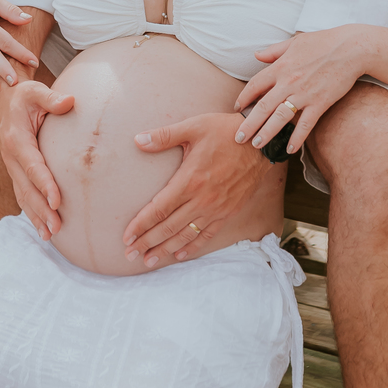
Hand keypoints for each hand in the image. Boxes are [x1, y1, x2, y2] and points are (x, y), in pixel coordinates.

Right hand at [0, 78, 75, 237]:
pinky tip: (43, 228)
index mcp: (16, 139)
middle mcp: (11, 157)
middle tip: (57, 227)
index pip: (32, 166)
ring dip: (36, 216)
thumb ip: (51, 97)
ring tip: (50, 234)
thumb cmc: (23, 95)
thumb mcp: (34, 90)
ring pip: (23, 196)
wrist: (4, 100)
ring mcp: (12, 166)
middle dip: (41, 209)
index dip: (44, 184)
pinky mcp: (16, 171)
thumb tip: (70, 101)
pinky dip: (31, 212)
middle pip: (27, 188)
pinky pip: (22, 195)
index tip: (57, 200)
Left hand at [122, 113, 265, 267]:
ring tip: (149, 261)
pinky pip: (207, 235)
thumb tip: (138, 140)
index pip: (159, 209)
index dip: (141, 225)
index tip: (126, 237)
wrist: (261, 143)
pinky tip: (180, 255)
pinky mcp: (228, 212)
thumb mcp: (193, 127)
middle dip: (147, 243)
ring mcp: (216, 209)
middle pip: (168, 227)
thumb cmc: (225, 132)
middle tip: (130, 255)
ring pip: (186, 235)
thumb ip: (164, 136)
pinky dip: (192, 246)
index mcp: (190, 180)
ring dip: (165, 250)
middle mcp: (202, 200)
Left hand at [234, 27, 369, 154]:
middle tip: (239, 138)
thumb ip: (274, 51)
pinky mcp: (320, 103)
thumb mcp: (294, 42)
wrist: (351, 48)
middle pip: (263, 106)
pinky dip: (297, 138)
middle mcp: (288, 81)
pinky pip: (305, 124)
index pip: (255, 85)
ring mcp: (304, 94)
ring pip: (280, 117)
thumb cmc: (324, 42)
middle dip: (249, 124)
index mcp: (280, 66)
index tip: (236, 109)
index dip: (243, 98)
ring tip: (257, 145)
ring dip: (267, 133)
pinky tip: (289, 149)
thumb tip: (256, 55)